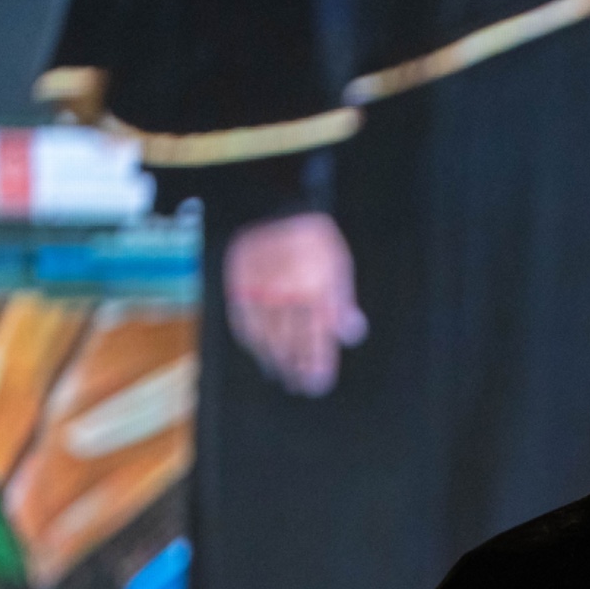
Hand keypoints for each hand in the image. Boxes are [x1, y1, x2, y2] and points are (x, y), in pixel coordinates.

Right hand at [224, 211, 366, 396]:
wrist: (279, 201)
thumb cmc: (316, 238)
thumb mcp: (339, 265)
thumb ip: (343, 302)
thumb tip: (350, 335)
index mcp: (314, 288)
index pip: (317, 337)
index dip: (318, 363)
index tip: (318, 383)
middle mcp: (285, 292)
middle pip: (291, 341)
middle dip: (297, 367)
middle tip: (301, 386)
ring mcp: (259, 287)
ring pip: (266, 335)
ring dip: (275, 359)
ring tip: (282, 375)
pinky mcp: (238, 280)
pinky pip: (242, 318)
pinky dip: (251, 339)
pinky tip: (259, 352)